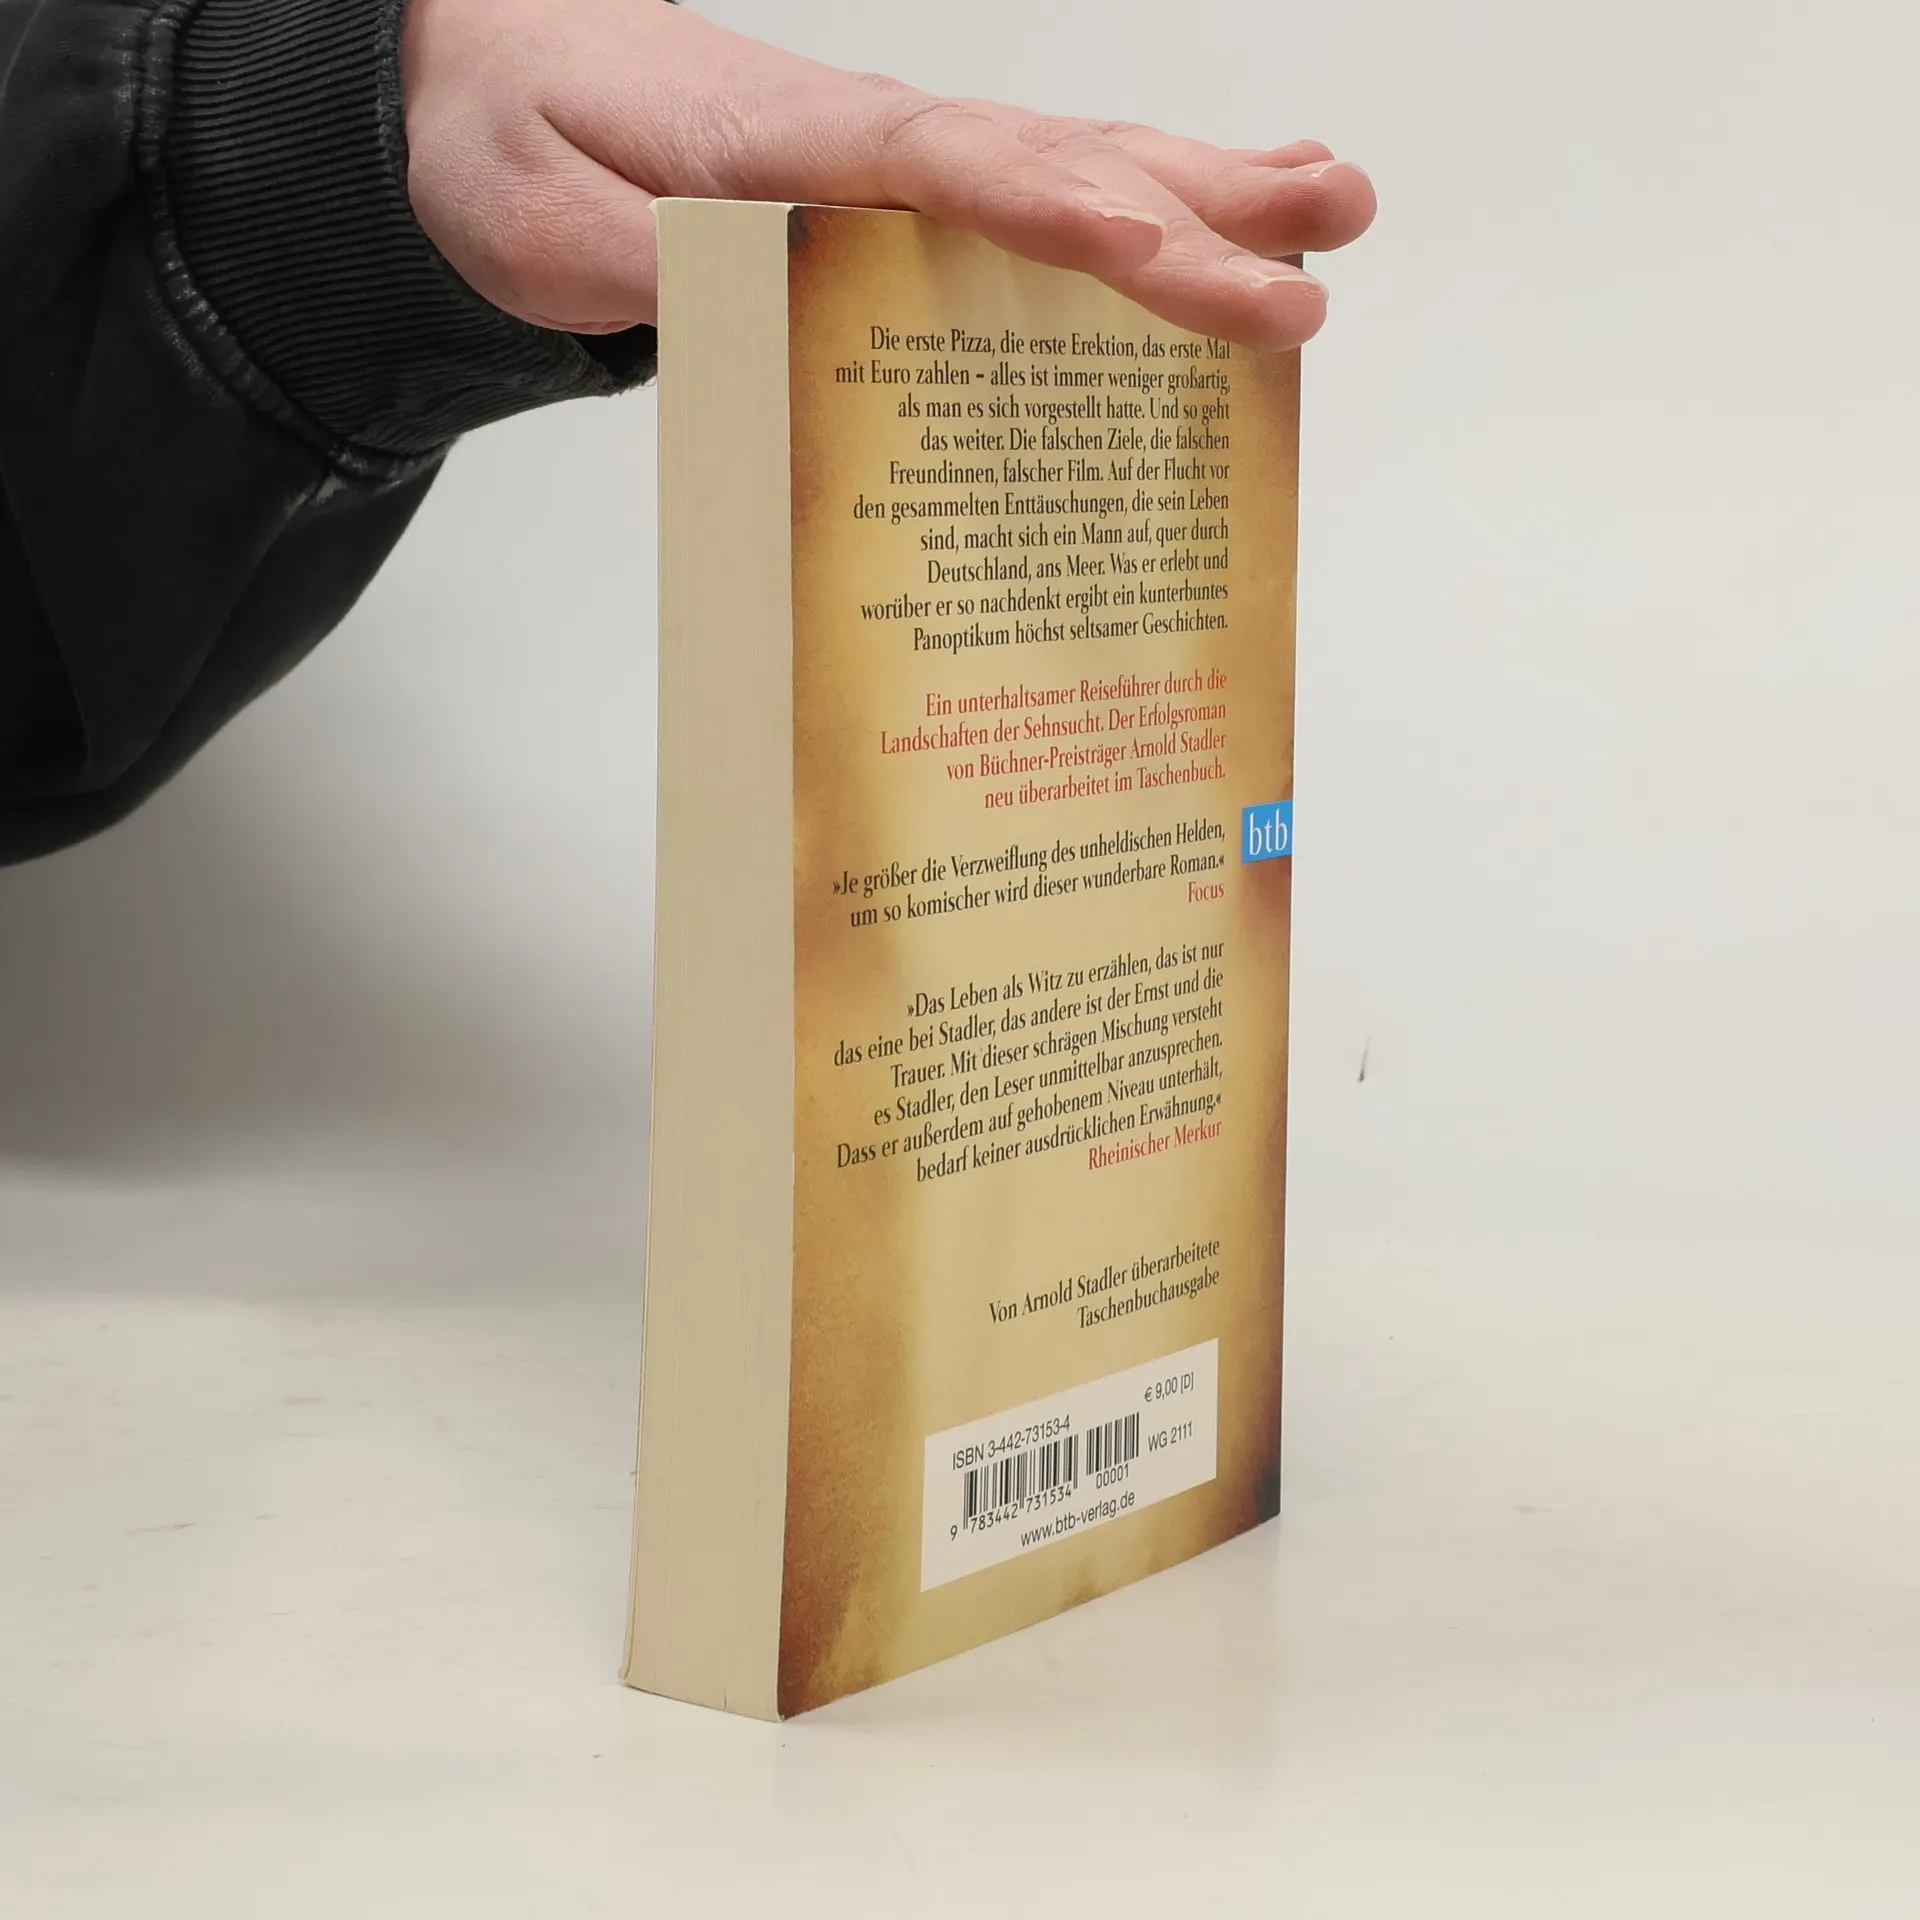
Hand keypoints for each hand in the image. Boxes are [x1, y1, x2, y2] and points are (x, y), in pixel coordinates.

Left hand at [402, 0, 1374, 350]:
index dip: (1071, 221)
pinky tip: (1205, 219)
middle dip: (1195, 214)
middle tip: (1323, 243)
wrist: (488, 78)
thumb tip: (767, 314)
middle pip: (1058, 168)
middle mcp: (876, 142)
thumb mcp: (544, 221)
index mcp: (799, 146)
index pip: (960, 178)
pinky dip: (1133, 205)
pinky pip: (1034, 200)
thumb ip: (648, 269)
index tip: (1175, 261)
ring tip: (1332, 207)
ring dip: (1204, 189)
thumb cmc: (513, 145)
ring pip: (1072, 168)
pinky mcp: (901, 194)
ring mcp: (899, 162)